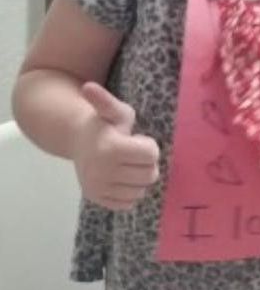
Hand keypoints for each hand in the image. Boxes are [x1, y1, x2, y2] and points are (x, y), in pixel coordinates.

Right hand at [72, 82, 160, 210]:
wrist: (78, 140)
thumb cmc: (104, 123)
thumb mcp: (112, 110)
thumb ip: (106, 101)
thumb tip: (88, 87)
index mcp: (110, 148)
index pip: (152, 155)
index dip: (148, 145)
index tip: (135, 139)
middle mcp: (102, 172)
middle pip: (150, 175)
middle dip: (146, 163)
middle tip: (132, 153)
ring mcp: (98, 188)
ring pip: (141, 191)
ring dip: (139, 178)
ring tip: (126, 164)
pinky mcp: (97, 199)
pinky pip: (129, 203)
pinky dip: (130, 192)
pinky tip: (121, 178)